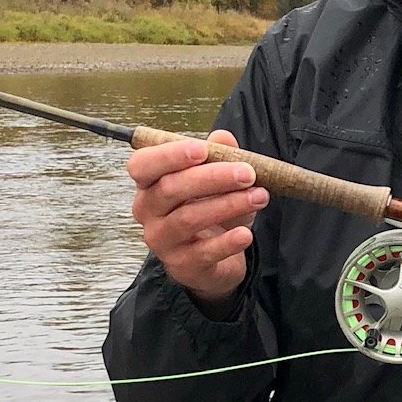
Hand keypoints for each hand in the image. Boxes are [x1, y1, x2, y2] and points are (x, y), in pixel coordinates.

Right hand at [127, 130, 266, 315]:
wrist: (216, 257)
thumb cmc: (211, 208)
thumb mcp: (219, 179)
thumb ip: (220, 155)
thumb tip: (223, 136)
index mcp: (150, 183)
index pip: (142, 165)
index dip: (168, 155)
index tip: (201, 149)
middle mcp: (147, 211)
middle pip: (169, 189)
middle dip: (212, 177)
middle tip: (248, 173)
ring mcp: (161, 241)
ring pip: (188, 219)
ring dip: (228, 205)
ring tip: (260, 197)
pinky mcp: (181, 265)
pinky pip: (203, 253)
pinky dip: (226, 242)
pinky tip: (245, 234)